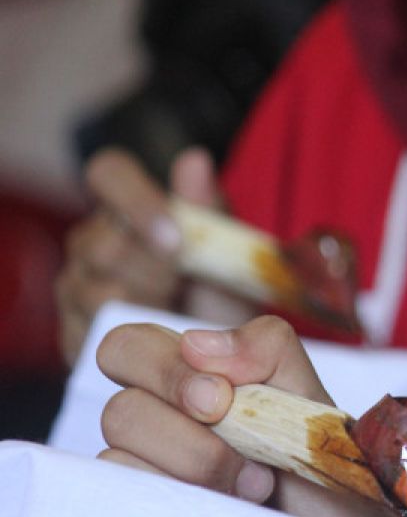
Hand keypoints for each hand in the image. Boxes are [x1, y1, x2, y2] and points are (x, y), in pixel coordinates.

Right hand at [55, 146, 228, 363]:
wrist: (213, 358)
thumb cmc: (218, 295)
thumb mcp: (225, 253)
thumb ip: (207, 206)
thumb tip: (194, 158)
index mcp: (129, 208)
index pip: (108, 172)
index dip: (135, 198)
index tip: (174, 236)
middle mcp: (93, 240)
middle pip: (103, 243)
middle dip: (156, 270)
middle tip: (187, 286)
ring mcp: (77, 286)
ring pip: (97, 291)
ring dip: (147, 307)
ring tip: (175, 312)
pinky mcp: (71, 330)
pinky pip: (90, 332)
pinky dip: (130, 337)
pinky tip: (154, 334)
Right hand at [96, 316, 406, 516]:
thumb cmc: (320, 459)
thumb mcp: (308, 391)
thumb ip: (265, 347)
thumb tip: (196, 344)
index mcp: (188, 381)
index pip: (127, 348)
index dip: (162, 367)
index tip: (218, 396)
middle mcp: (157, 425)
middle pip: (119, 406)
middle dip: (185, 427)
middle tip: (240, 440)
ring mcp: (147, 475)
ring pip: (119, 451)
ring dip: (197, 463)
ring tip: (256, 483)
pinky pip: (127, 495)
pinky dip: (185, 496)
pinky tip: (230, 507)